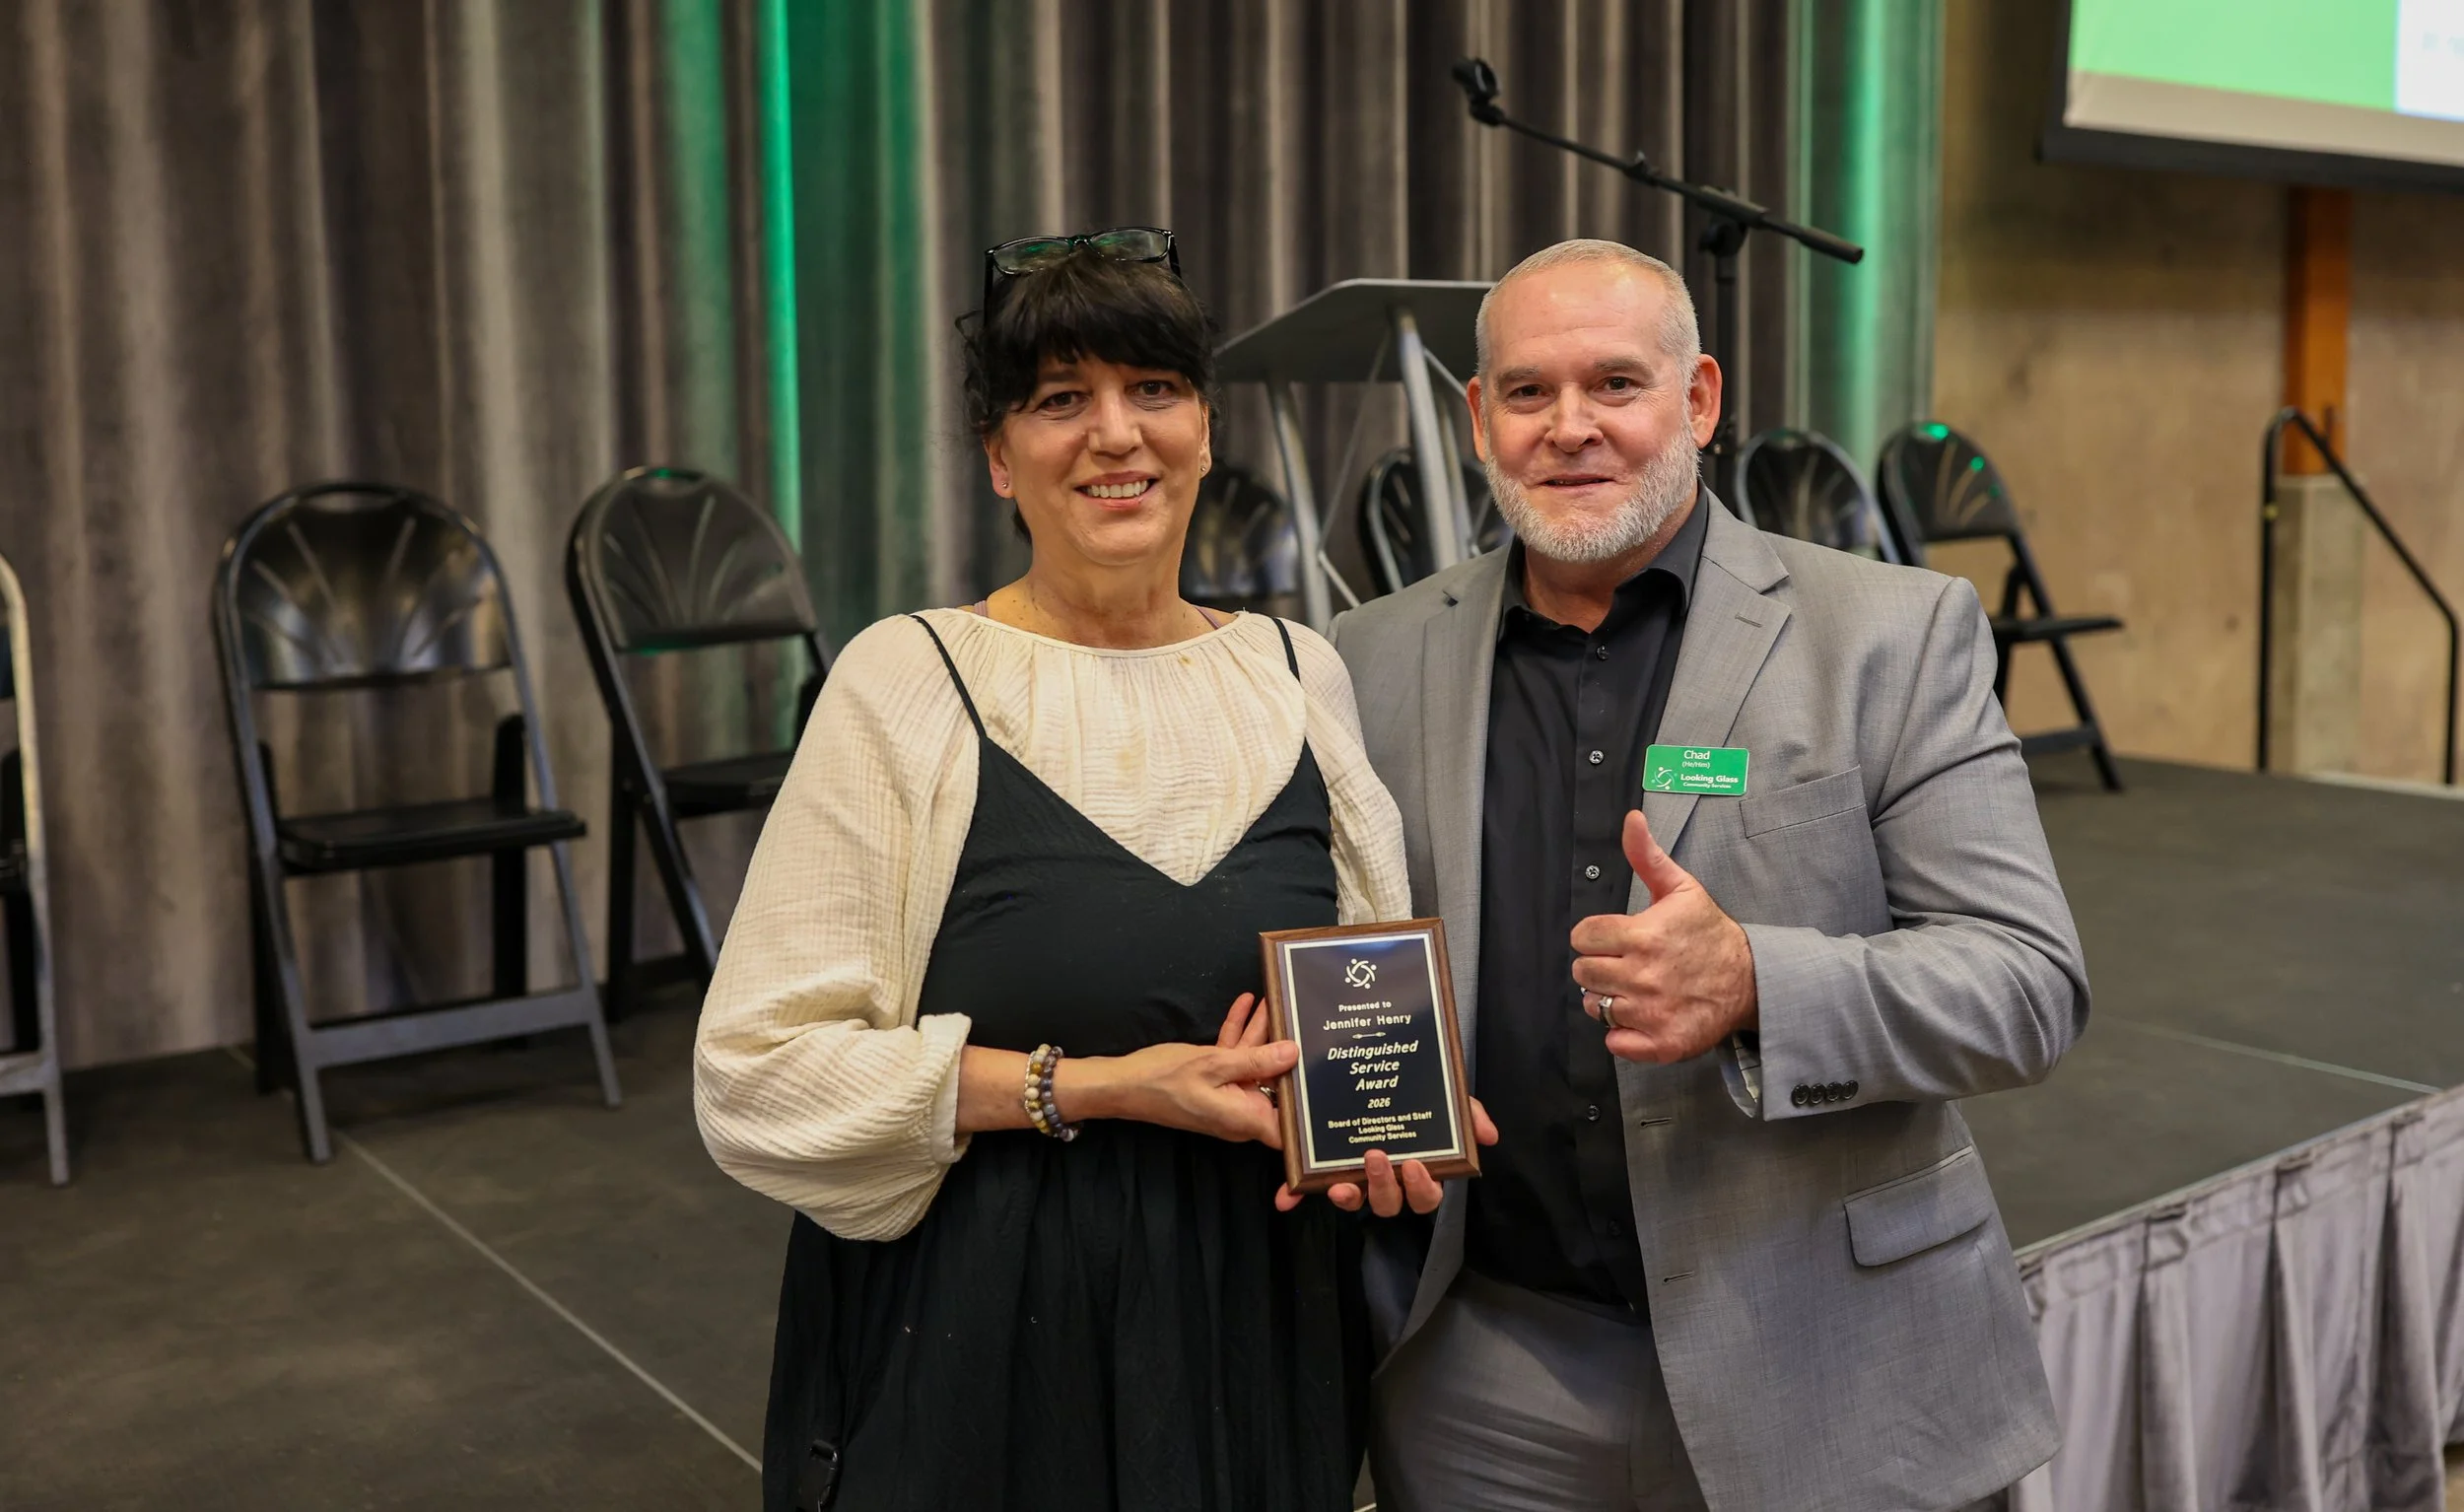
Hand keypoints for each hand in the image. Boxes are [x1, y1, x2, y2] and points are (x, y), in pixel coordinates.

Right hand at [1057, 993, 1294, 1146]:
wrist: (1122, 1084)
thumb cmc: (1163, 1080)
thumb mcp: (1213, 1064)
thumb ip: (1255, 1059)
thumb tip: (1293, 1053)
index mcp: (1245, 1117)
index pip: (1289, 1129)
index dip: (1309, 1118)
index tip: (1328, 1089)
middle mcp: (1241, 1112)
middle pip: (1276, 1085)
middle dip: (1290, 1055)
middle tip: (1306, 1022)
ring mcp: (1227, 1096)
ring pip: (1254, 1064)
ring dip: (1262, 1033)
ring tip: (1276, 1001)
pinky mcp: (1213, 1081)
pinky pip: (1234, 1058)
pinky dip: (1239, 1035)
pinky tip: (1247, 1004)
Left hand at [1273, 1098, 1498, 1216]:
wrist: (1370, 1065)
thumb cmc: (1416, 1093)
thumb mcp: (1444, 1096)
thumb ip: (1467, 1113)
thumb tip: (1488, 1135)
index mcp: (1417, 1168)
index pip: (1426, 1194)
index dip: (1422, 1188)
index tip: (1414, 1167)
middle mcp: (1387, 1178)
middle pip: (1390, 1204)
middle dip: (1383, 1188)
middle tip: (1376, 1159)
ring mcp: (1355, 1174)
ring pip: (1355, 1200)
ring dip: (1348, 1197)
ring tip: (1340, 1183)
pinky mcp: (1324, 1165)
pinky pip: (1310, 1188)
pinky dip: (1298, 1193)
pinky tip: (1286, 1197)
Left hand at [1572, 810, 1757, 1063]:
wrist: (1750, 978)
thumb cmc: (1708, 933)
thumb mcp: (1680, 888)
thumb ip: (1647, 856)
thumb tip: (1631, 819)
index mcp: (1642, 936)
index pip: (1582, 937)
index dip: (1594, 937)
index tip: (1613, 939)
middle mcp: (1643, 976)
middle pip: (1584, 973)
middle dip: (1598, 967)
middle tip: (1624, 964)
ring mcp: (1651, 1012)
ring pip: (1596, 1007)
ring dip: (1608, 999)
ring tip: (1634, 989)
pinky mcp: (1661, 1042)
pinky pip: (1615, 1042)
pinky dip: (1622, 1035)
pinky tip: (1641, 1017)